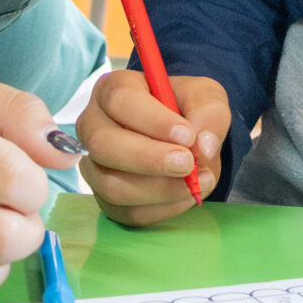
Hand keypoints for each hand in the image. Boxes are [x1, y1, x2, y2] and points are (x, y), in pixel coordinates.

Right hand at [77, 69, 229, 225]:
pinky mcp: (106, 199)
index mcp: (112, 90)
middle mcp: (93, 126)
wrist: (184, 139)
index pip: (120, 100)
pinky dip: (164, 208)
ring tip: (197, 180)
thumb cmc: (186, 109)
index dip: (153, 121)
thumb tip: (203, 147)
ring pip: (112, 186)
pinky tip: (187, 194)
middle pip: (104, 146)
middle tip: (188, 164)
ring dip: (161, 189)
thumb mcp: (206, 97)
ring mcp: (95, 166)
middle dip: (149, 159)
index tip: (187, 135)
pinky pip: (128, 212)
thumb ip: (209, 114)